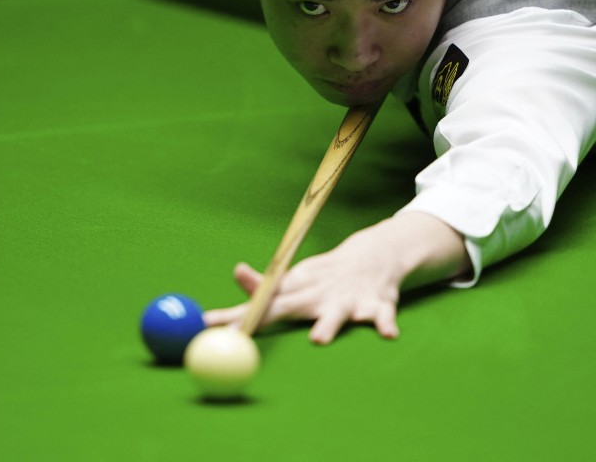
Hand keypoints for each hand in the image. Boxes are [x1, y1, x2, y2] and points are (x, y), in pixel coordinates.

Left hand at [203, 212, 470, 344]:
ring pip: (335, 315)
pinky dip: (385, 324)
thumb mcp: (294, 283)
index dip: (235, 315)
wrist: (375, 255)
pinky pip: (383, 316)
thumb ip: (264, 292)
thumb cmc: (326, 278)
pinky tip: (387, 334)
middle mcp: (317, 294)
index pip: (259, 304)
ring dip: (328, 325)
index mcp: (296, 291)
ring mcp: (346, 299)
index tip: (208, 323)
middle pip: (287, 307)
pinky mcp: (378, 305)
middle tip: (242, 333)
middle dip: (265, 317)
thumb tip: (230, 285)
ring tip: (318, 340)